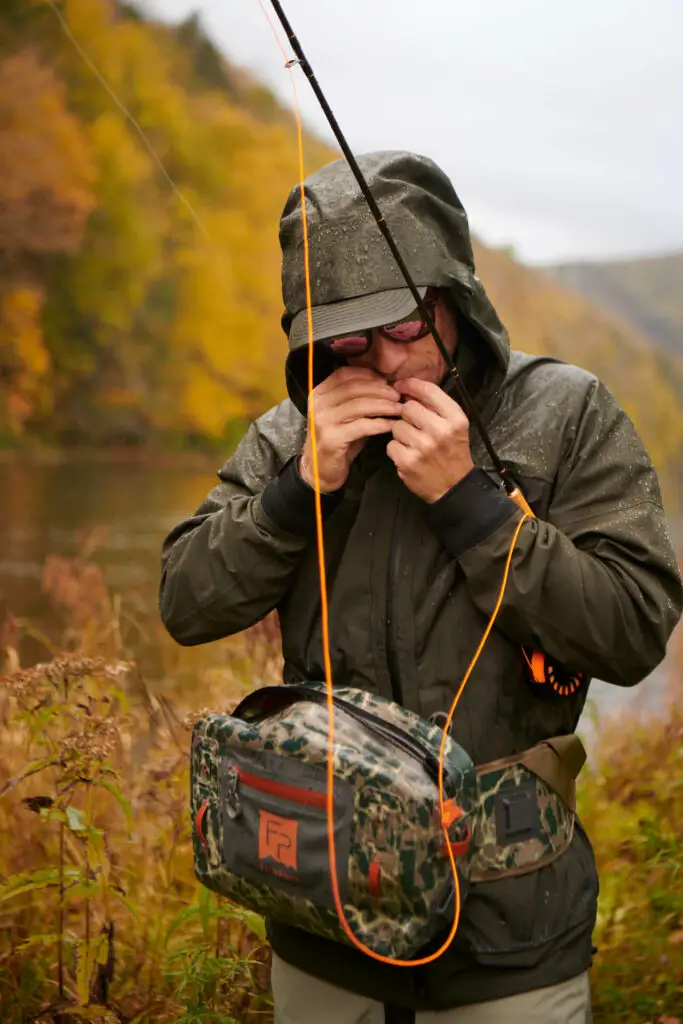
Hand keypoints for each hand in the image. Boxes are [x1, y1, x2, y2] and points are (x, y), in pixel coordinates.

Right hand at [299, 367, 400, 492]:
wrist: (319, 470)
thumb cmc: (338, 440)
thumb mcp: (345, 415)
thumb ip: (359, 399)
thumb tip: (386, 385)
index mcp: (320, 393)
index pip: (345, 374)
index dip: (368, 375)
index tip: (387, 381)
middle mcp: (319, 404)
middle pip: (354, 387)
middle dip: (380, 390)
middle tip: (398, 395)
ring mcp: (323, 420)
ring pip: (359, 405)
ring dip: (383, 405)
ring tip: (399, 409)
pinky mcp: (332, 438)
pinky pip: (362, 426)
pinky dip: (380, 424)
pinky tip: (391, 425)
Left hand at [386, 378, 473, 502]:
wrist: (453, 487)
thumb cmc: (452, 453)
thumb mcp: (455, 425)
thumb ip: (435, 406)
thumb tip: (406, 389)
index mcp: (455, 419)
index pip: (429, 391)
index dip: (411, 385)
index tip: (401, 387)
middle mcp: (440, 431)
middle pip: (408, 408)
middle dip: (407, 415)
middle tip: (415, 426)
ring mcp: (423, 447)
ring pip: (397, 426)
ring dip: (401, 433)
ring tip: (414, 443)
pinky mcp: (408, 462)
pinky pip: (391, 444)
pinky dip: (397, 450)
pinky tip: (409, 455)